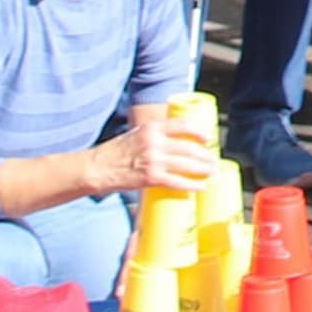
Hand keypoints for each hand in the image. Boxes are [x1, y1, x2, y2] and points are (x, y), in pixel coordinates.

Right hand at [91, 105, 216, 198]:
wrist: (98, 167)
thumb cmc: (116, 152)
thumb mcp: (136, 135)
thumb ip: (154, 136)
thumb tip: (173, 142)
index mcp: (151, 128)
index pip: (182, 125)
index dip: (199, 131)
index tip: (208, 138)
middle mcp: (154, 142)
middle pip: (189, 147)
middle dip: (205, 155)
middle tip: (213, 160)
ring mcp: (154, 160)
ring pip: (187, 164)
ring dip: (203, 169)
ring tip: (211, 172)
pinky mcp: (151, 178)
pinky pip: (177, 181)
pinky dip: (191, 185)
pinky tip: (200, 186)